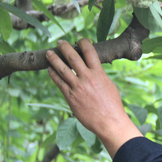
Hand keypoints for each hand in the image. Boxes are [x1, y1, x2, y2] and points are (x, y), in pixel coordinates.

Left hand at [46, 39, 141, 156]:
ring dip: (54, 59)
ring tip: (49, 53)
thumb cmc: (112, 105)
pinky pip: (59, 82)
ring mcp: (77, 87)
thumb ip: (99, 75)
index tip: (80, 40)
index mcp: (99, 73)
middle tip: (60, 42)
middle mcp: (87, 78)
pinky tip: (49, 70)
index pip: (90, 52)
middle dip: (65, 48)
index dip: (84, 43)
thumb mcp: (109, 85)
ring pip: (62, 69)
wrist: (109, 122)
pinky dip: (53, 74)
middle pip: (73, 57)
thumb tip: (93, 69)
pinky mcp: (70, 97)